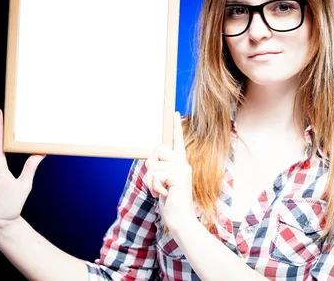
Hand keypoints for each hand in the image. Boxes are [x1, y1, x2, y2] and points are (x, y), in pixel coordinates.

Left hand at [144, 111, 194, 231]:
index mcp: (180, 164)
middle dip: (150, 164)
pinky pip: (155, 175)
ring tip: (161, 192)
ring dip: (151, 181)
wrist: (181, 221)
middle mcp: (183, 163)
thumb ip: (160, 171)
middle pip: (159, 149)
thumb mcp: (163, 184)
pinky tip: (164, 195)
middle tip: (156, 182)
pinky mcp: (178, 176)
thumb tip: (151, 162)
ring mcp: (182, 169)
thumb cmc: (171, 204)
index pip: (177, 142)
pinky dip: (154, 187)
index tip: (175, 112)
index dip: (176, 127)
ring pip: (154, 165)